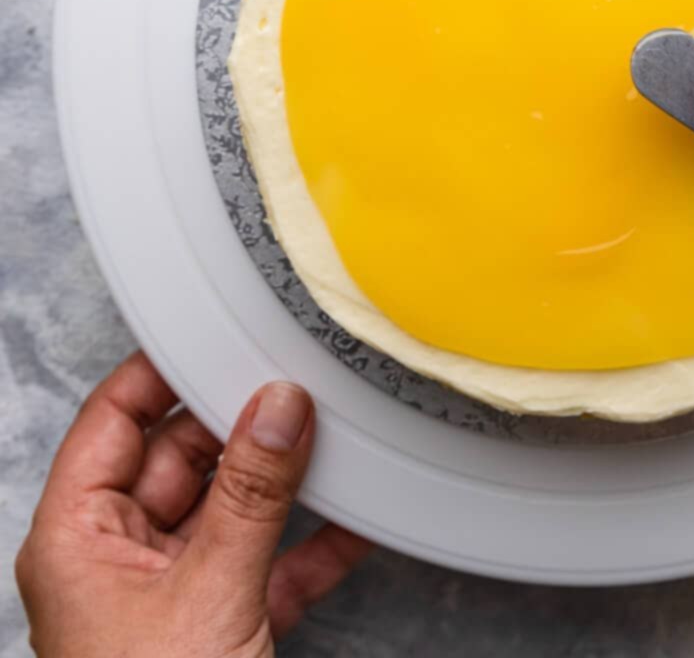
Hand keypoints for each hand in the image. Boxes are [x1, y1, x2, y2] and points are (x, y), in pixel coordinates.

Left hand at [15, 352, 370, 656]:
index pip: (114, 421)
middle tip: (304, 384)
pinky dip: (315, 538)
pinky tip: (358, 515)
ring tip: (339, 435)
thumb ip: (251, 494)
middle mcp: (121, 554)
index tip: (217, 328)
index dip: (161, 372)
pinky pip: (273, 557)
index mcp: (80, 538)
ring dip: (290, 478)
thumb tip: (280, 404)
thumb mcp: (208, 593)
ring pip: (236, 503)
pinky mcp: (225, 619)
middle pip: (185, 455)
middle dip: (246, 424)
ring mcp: (175, 587)